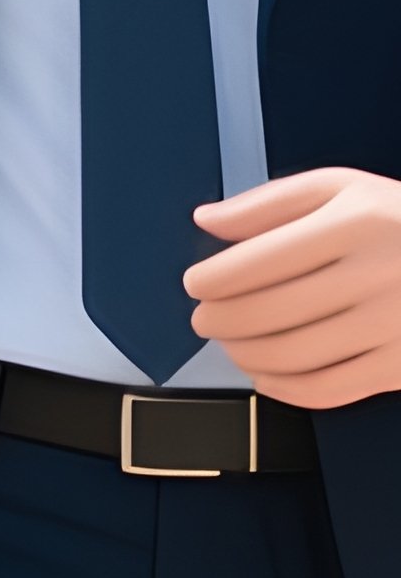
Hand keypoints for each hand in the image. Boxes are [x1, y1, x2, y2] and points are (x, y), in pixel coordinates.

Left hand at [185, 168, 400, 408]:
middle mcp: (378, 274)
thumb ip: (268, 203)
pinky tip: (265, 375)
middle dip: (219, 319)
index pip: (258, 260)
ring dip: (244, 354)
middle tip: (204, 318)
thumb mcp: (341, 188)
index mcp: (356, 223)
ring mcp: (395, 325)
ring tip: (231, 343)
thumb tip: (206, 219)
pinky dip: (284, 388)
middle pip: (268, 311)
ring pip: (292, 354)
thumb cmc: (399, 221)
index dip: (213, 278)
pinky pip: (330, 389)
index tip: (196, 283)